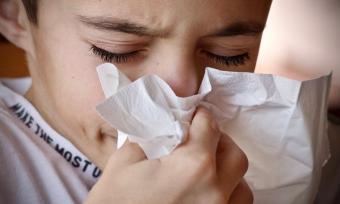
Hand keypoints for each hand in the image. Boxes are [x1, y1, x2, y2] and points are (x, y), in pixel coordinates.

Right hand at [85, 107, 252, 203]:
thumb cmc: (115, 203)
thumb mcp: (124, 162)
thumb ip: (149, 138)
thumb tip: (163, 128)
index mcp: (192, 167)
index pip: (209, 127)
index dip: (201, 115)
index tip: (195, 114)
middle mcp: (214, 191)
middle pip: (234, 154)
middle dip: (219, 141)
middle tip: (201, 139)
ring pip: (242, 185)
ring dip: (228, 171)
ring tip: (208, 168)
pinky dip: (228, 195)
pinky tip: (209, 192)